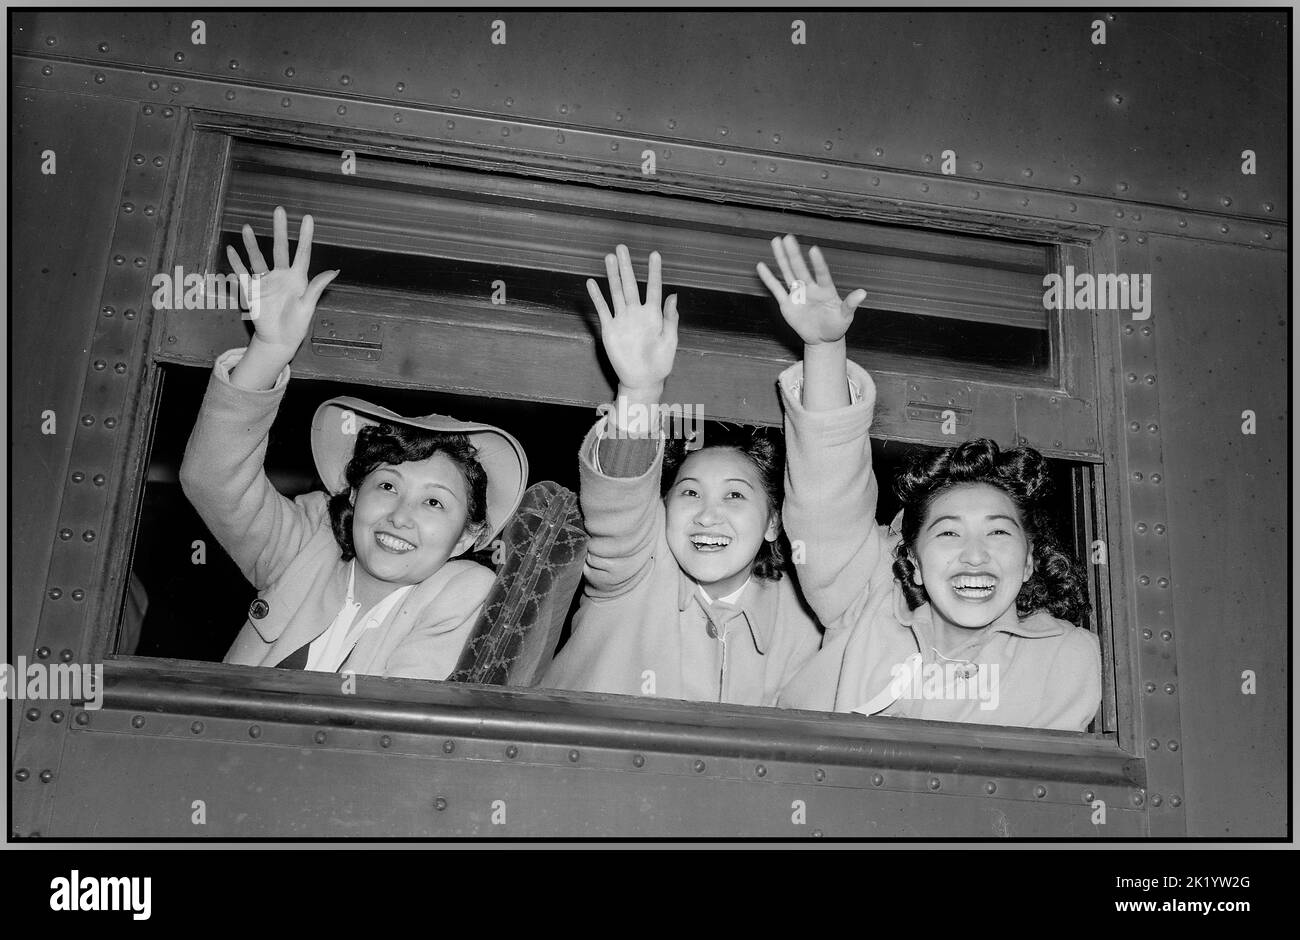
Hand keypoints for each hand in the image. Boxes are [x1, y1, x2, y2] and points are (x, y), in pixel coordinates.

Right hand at [226, 206, 338, 357]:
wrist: (279, 340)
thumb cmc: (296, 325)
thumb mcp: (308, 306)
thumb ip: (317, 287)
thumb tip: (334, 271)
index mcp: (298, 278)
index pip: (302, 253)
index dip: (305, 236)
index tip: (307, 217)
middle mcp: (281, 276)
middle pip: (280, 248)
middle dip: (280, 230)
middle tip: (279, 210)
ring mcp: (266, 282)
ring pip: (258, 258)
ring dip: (252, 244)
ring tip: (247, 227)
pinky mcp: (252, 291)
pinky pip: (242, 274)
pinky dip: (236, 263)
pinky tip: (231, 250)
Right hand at [587, 244, 678, 398]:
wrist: (643, 380)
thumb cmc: (660, 362)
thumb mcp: (670, 340)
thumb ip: (670, 318)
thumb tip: (673, 296)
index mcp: (653, 314)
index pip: (653, 288)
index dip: (654, 272)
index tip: (654, 254)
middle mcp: (636, 313)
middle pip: (630, 285)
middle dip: (626, 266)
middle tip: (622, 247)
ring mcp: (622, 320)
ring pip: (616, 293)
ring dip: (612, 276)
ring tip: (609, 258)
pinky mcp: (610, 329)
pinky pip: (602, 310)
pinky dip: (597, 297)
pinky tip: (592, 283)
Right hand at [757, 234, 865, 345]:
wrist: (822, 338)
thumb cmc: (836, 326)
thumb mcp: (845, 316)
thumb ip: (850, 304)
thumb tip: (863, 293)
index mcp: (825, 290)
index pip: (821, 273)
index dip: (817, 263)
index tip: (813, 249)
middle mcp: (810, 288)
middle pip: (800, 268)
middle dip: (794, 254)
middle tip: (788, 238)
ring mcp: (797, 294)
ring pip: (787, 273)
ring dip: (781, 258)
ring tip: (776, 241)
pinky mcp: (787, 304)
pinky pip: (776, 289)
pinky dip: (769, 278)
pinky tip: (761, 265)